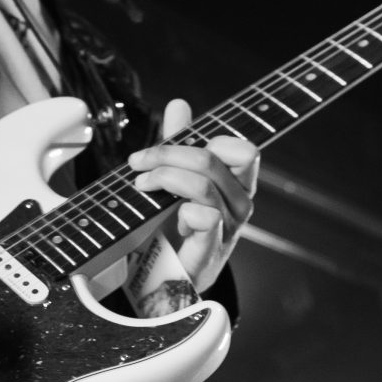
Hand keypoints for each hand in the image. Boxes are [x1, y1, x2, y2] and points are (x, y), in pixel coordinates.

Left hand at [126, 99, 258, 294]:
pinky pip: (205, 218)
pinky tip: (171, 220)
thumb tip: (179, 104)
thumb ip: (180, 143)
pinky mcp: (211, 251)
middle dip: (166, 154)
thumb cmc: (175, 226)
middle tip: (138, 164)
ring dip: (164, 179)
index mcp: (237, 184)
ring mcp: (229, 229)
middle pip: (211, 160)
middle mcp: (240, 204)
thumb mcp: (176, 179)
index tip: (169, 144)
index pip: (243, 149)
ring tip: (142, 187)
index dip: (207, 139)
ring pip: (204, 186)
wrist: (168, 277)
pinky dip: (182, 212)